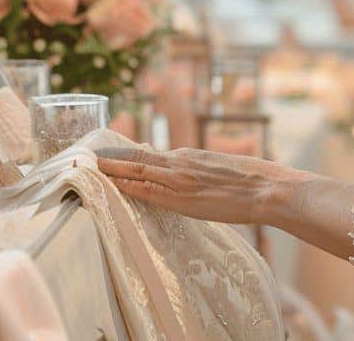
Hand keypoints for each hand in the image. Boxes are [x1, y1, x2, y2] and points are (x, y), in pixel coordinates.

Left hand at [96, 146, 353, 260]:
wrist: (267, 189)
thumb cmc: (252, 180)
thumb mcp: (220, 166)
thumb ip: (198, 168)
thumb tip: (184, 171)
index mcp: (189, 155)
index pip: (151, 156)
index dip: (128, 157)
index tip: (109, 157)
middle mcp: (180, 163)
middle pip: (137, 159)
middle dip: (111, 159)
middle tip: (86, 157)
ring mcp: (179, 179)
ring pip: (136, 170)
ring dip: (112, 170)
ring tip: (89, 168)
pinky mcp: (181, 197)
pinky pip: (146, 190)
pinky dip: (126, 186)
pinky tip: (110, 186)